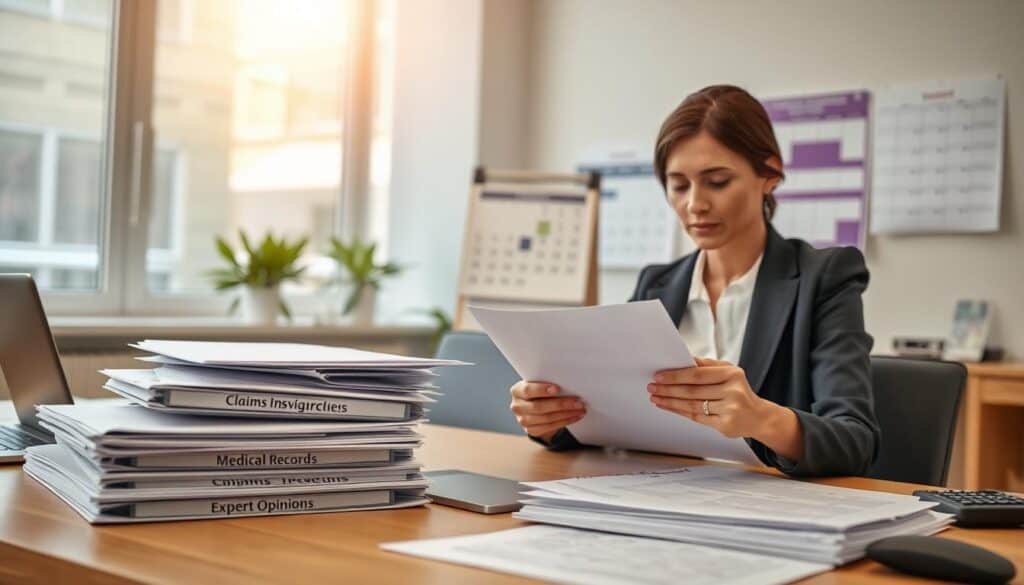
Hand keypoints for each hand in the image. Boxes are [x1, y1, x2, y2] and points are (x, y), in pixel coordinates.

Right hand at [509, 381, 585, 441]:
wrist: (534, 403)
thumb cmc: (539, 389)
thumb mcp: (539, 382)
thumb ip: (547, 381)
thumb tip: (568, 383)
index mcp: (517, 391)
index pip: (527, 390)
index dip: (541, 390)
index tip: (557, 388)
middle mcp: (517, 407)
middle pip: (539, 407)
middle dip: (561, 404)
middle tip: (578, 401)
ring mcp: (523, 420)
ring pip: (546, 419)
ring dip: (566, 414)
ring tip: (580, 409)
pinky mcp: (531, 430)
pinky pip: (550, 427)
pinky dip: (565, 421)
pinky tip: (575, 416)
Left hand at [646, 357, 803, 460]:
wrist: (758, 417)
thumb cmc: (739, 391)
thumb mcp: (729, 373)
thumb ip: (707, 365)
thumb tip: (684, 358)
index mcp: (732, 374)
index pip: (697, 374)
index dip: (676, 375)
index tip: (658, 375)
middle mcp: (733, 391)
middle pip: (692, 391)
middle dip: (668, 389)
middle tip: (652, 387)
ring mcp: (730, 410)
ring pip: (692, 405)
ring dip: (670, 401)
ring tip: (655, 397)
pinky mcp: (726, 425)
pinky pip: (697, 417)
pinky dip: (679, 411)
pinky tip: (668, 407)